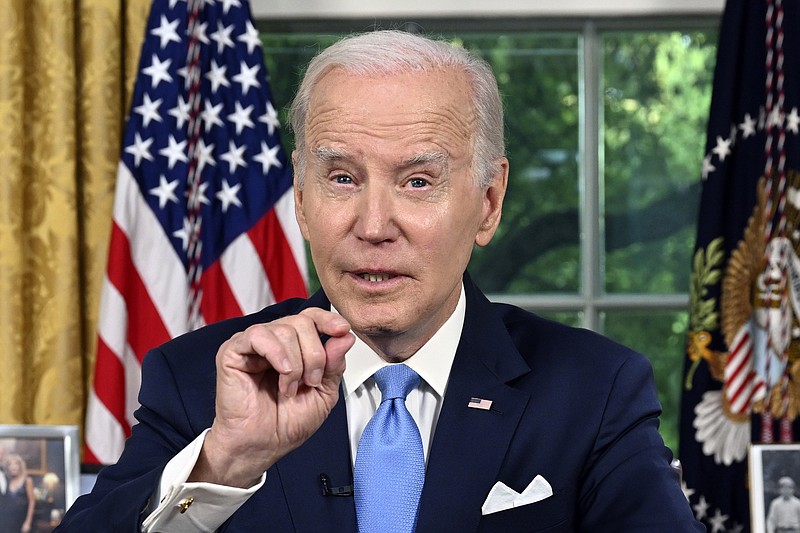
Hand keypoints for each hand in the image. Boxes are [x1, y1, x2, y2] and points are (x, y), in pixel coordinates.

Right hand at [189, 307, 354, 486]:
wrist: (261, 446)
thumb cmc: (286, 424)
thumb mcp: (323, 393)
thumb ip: (334, 364)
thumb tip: (345, 336)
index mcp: (294, 347)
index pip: (311, 317)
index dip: (328, 319)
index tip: (343, 330)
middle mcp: (273, 341)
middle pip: (302, 322)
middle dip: (315, 354)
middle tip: (311, 381)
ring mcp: (252, 344)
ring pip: (284, 329)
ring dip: (296, 362)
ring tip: (290, 388)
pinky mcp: (233, 351)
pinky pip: (259, 335)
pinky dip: (277, 353)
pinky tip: (282, 373)